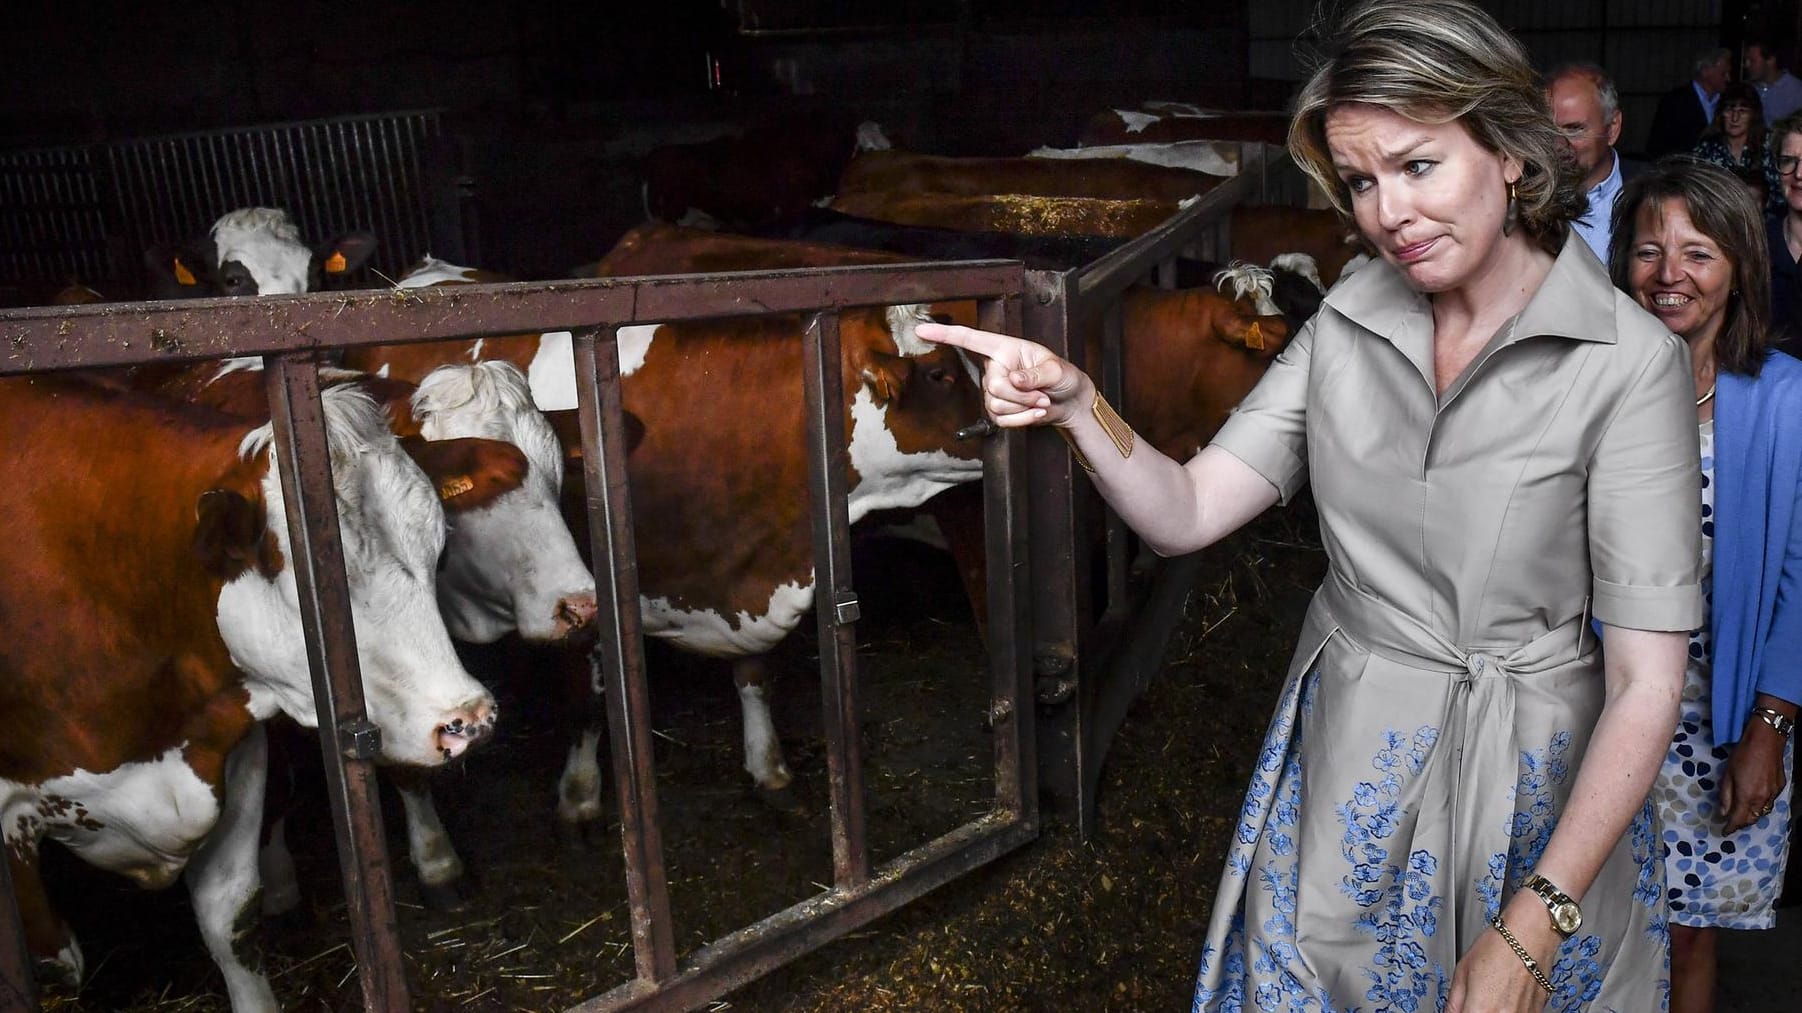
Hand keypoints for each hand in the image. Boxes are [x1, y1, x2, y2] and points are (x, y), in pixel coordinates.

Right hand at [916, 321, 1092, 427]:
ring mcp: (992, 391)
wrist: (1068, 401)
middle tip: (1042, 394)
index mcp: (1004, 348)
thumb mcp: (1057, 370)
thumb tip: (1012, 379)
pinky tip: (1036, 412)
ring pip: (997, 404)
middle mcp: (994, 368)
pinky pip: (1001, 420)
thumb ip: (1035, 374)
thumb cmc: (1063, 377)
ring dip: (1024, 407)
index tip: (921, 330)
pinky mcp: (996, 411)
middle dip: (1021, 395)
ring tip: (1040, 400)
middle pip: (994, 385)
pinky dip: (1023, 420)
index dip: (944, 334)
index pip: (970, 340)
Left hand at [1449, 903, 1555, 1012]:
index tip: (1461, 1007)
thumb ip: (1454, 1001)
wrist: (1530, 935)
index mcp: (1482, 1009)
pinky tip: (1506, 995)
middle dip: (1474, 1009)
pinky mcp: (1536, 1012)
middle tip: (1473, 999)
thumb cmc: (1498, 947)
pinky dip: (1507, 1009)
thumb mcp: (1462, 971)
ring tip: (1491, 993)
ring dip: (1491, 1010)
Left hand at [1720, 718, 1789, 833]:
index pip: (1738, 820)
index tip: (1724, 832)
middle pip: (1752, 819)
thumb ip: (1725, 796)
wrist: (1766, 742)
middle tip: (1732, 822)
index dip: (1730, 828)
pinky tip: (1755, 800)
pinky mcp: (1780, 787)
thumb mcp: (1727, 775)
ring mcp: (1773, 794)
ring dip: (1752, 815)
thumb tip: (1723, 812)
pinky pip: (1770, 802)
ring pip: (1762, 812)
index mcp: (1747, 797)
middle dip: (1741, 823)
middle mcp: (1762, 799)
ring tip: (1742, 813)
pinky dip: (1761, 805)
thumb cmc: (1742, 756)